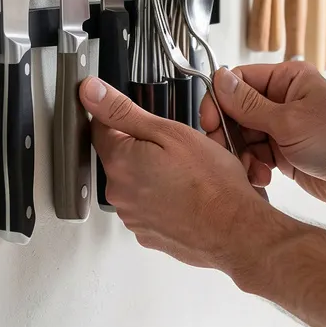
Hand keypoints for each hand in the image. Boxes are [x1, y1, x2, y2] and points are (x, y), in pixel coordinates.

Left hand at [79, 77, 276, 273]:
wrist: (234, 230)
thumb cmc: (211, 183)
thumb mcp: (170, 132)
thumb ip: (123, 111)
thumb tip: (90, 92)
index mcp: (119, 162)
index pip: (100, 127)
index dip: (121, 117)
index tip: (142, 118)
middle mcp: (119, 192)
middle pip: (120, 157)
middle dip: (143, 149)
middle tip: (176, 149)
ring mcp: (133, 217)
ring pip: (136, 183)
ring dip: (153, 175)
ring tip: (186, 174)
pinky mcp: (147, 234)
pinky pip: (149, 207)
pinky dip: (163, 199)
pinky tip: (186, 195)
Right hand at [201, 63, 325, 207]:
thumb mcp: (288, 121)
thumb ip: (249, 104)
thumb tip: (220, 80)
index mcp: (287, 80)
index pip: (239, 81)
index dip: (220, 100)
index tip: (209, 120)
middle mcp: (282, 100)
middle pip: (236, 111)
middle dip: (230, 133)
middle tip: (224, 150)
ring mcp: (281, 127)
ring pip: (242, 137)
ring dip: (242, 155)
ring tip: (252, 168)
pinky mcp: (282, 152)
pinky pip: (253, 156)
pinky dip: (253, 167)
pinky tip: (263, 176)